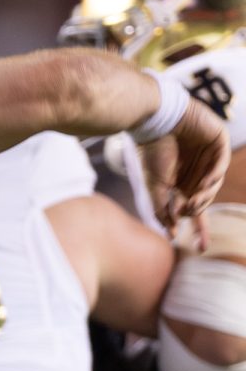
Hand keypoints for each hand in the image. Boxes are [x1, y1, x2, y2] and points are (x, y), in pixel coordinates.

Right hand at [143, 98, 228, 232]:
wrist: (153, 121)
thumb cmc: (151, 151)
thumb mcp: (154, 185)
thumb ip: (162, 208)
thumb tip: (171, 233)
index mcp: (181, 185)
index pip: (194, 211)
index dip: (199, 229)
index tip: (202, 249)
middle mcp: (196, 174)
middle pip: (204, 200)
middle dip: (197, 209)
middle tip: (184, 208)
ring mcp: (208, 159)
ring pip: (213, 186)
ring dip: (204, 196)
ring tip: (192, 199)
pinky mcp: (218, 144)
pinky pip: (220, 166)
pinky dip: (213, 177)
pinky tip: (203, 183)